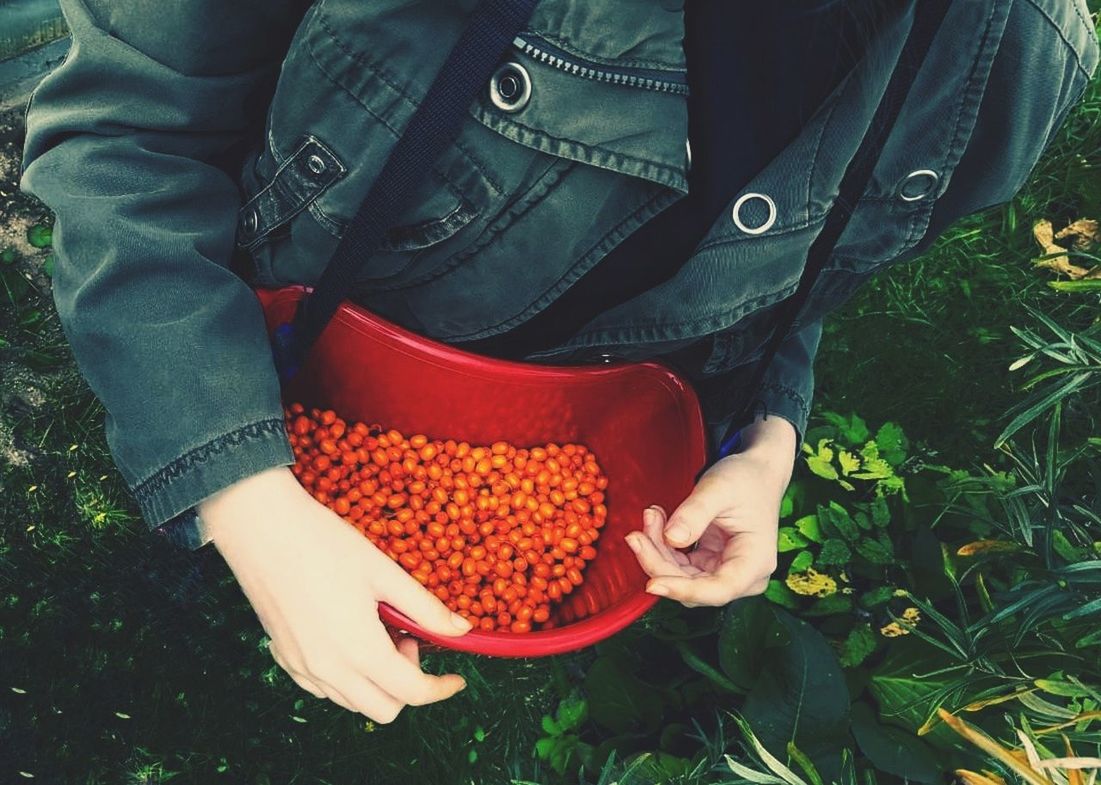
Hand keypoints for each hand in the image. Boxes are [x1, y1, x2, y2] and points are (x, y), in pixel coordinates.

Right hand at [199, 466, 470, 722]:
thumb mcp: (384, 572)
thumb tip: (462, 629)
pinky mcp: (283, 657)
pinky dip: (347, 676)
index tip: (456, 677)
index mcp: (359, 651)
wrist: (261, 527)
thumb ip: (424, 607)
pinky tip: (349, 635)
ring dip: (377, 681)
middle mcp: (328, 670)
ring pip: (352, 702)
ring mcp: (301, 667)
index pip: (412, 693)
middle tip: (408, 638)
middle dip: (408, 685)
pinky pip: (324, 687)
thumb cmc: (324, 543)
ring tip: (378, 630)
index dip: (441, 689)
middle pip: (383, 709)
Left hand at [626, 415, 796, 606]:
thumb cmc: (745, 479)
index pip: (718, 590)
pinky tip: (656, 522)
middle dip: (660, 563)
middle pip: (693, 586)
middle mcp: (744, 575)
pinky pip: (679, 566)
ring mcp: (726, 572)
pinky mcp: (710, 565)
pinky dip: (662, 547)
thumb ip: (694, 514)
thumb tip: (672, 538)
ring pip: (681, 578)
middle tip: (637, 534)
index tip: (652, 584)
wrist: (756, 472)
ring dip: (657, 552)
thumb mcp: (719, 489)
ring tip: (650, 517)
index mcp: (755, 562)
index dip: (683, 590)